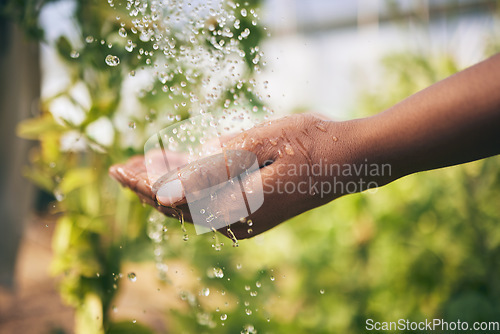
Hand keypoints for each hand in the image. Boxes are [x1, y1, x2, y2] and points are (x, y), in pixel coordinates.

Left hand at [110, 114, 364, 238]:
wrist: (351, 158)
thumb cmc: (310, 143)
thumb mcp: (259, 145)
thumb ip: (212, 169)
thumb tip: (166, 193)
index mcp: (235, 206)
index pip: (174, 199)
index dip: (143, 184)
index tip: (117, 170)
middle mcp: (236, 221)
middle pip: (179, 206)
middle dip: (148, 186)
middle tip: (122, 168)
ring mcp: (246, 219)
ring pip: (193, 205)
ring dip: (167, 186)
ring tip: (144, 168)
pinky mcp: (253, 211)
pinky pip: (211, 202)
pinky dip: (191, 187)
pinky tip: (181, 171)